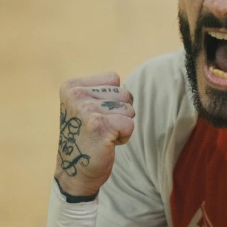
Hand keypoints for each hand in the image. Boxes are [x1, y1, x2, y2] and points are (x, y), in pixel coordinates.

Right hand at [54, 72, 134, 196]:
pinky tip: (107, 144)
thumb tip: (128, 91)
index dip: (113, 98)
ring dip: (122, 124)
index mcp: (71, 86)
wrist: (75, 172)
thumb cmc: (87, 136)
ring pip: (129, 108)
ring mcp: (86, 110)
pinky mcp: (99, 126)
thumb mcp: (86, 105)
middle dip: (119, 112)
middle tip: (100, 128)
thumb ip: (103, 91)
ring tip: (103, 135)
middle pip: (124, 93)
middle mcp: (76, 95)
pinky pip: (130, 123)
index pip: (113, 79)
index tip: (96, 115)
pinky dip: (124, 136)